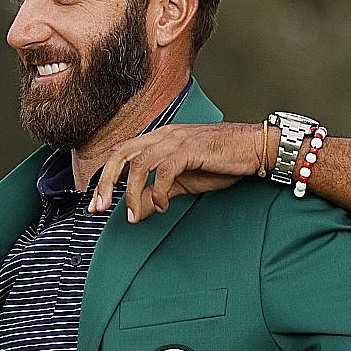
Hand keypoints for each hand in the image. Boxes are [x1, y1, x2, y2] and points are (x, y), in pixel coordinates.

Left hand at [91, 122, 273, 222]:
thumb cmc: (221, 162)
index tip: (97, 204)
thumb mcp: (184, 183)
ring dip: (132, 194)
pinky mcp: (190, 149)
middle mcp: (163, 135)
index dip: (104, 178)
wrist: (253, 148)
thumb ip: (159, 194)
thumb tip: (138, 213)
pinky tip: (164, 206)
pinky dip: (159, 192)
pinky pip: (164, 171)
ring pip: (139, 165)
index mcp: (158, 139)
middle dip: (106, 183)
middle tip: (100, 208)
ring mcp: (176, 140)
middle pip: (120, 155)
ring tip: (134, 215)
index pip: (121, 154)